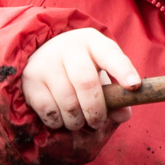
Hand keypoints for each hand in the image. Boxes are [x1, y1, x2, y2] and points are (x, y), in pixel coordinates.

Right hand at [21, 28, 140, 133]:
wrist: (40, 54)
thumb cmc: (78, 67)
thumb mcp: (99, 72)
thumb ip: (114, 93)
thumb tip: (124, 113)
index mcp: (92, 42)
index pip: (110, 54)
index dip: (123, 70)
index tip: (134, 86)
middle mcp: (68, 47)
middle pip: (86, 82)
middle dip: (96, 110)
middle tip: (97, 123)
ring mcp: (46, 61)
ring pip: (67, 101)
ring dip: (76, 120)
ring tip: (78, 121)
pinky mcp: (30, 78)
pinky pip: (49, 110)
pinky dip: (58, 121)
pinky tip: (61, 117)